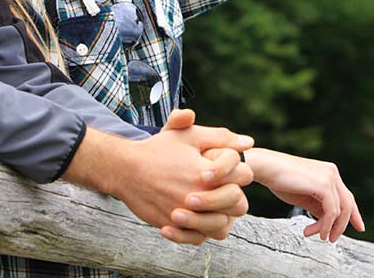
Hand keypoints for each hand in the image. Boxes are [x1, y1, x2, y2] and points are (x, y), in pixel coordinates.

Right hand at [68, 109, 252, 245]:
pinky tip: (193, 217)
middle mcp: (200, 196)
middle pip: (238, 204)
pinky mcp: (174, 227)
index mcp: (208, 172)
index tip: (224, 170)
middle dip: (233, 196)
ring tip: (208, 206)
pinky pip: (198, 238)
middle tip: (220, 189)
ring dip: (219, 216)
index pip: (244, 176)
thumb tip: (248, 142)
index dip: (238, 172)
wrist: (126, 169)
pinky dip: (200, 231)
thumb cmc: (159, 150)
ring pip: (221, 226)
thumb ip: (220, 137)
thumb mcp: (189, 135)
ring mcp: (187, 214)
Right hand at [246, 148, 362, 242]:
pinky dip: (326, 225)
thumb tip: (329, 222)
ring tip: (315, 235)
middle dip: (342, 225)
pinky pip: (332, 211)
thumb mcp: (305, 196)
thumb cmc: (281, 181)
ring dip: (328, 228)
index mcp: (329, 173)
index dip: (354, 214)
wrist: (267, 168)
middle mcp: (332, 173)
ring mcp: (329, 177)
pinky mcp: (324, 185)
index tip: (360, 228)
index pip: (347, 196)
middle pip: (347, 204)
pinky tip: (316, 232)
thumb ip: (319, 206)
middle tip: (331, 240)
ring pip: (340, 210)